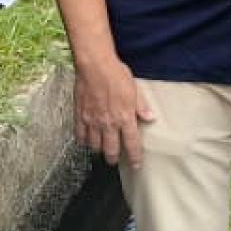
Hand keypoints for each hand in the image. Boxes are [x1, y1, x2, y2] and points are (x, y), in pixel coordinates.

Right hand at [73, 53, 155, 167]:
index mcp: (125, 118)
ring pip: (95, 146)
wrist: (94, 65)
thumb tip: (151, 118)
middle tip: (114, 159)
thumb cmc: (116, 74)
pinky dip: (83, 140)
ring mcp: (93, 122)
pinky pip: (80, 136)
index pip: (132, 144)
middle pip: (111, 150)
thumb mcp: (134, 89)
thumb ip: (141, 106)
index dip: (134, 157)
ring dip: (99, 150)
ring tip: (101, 149)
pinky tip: (86, 139)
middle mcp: (109, 124)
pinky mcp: (80, 116)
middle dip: (113, 158)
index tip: (136, 165)